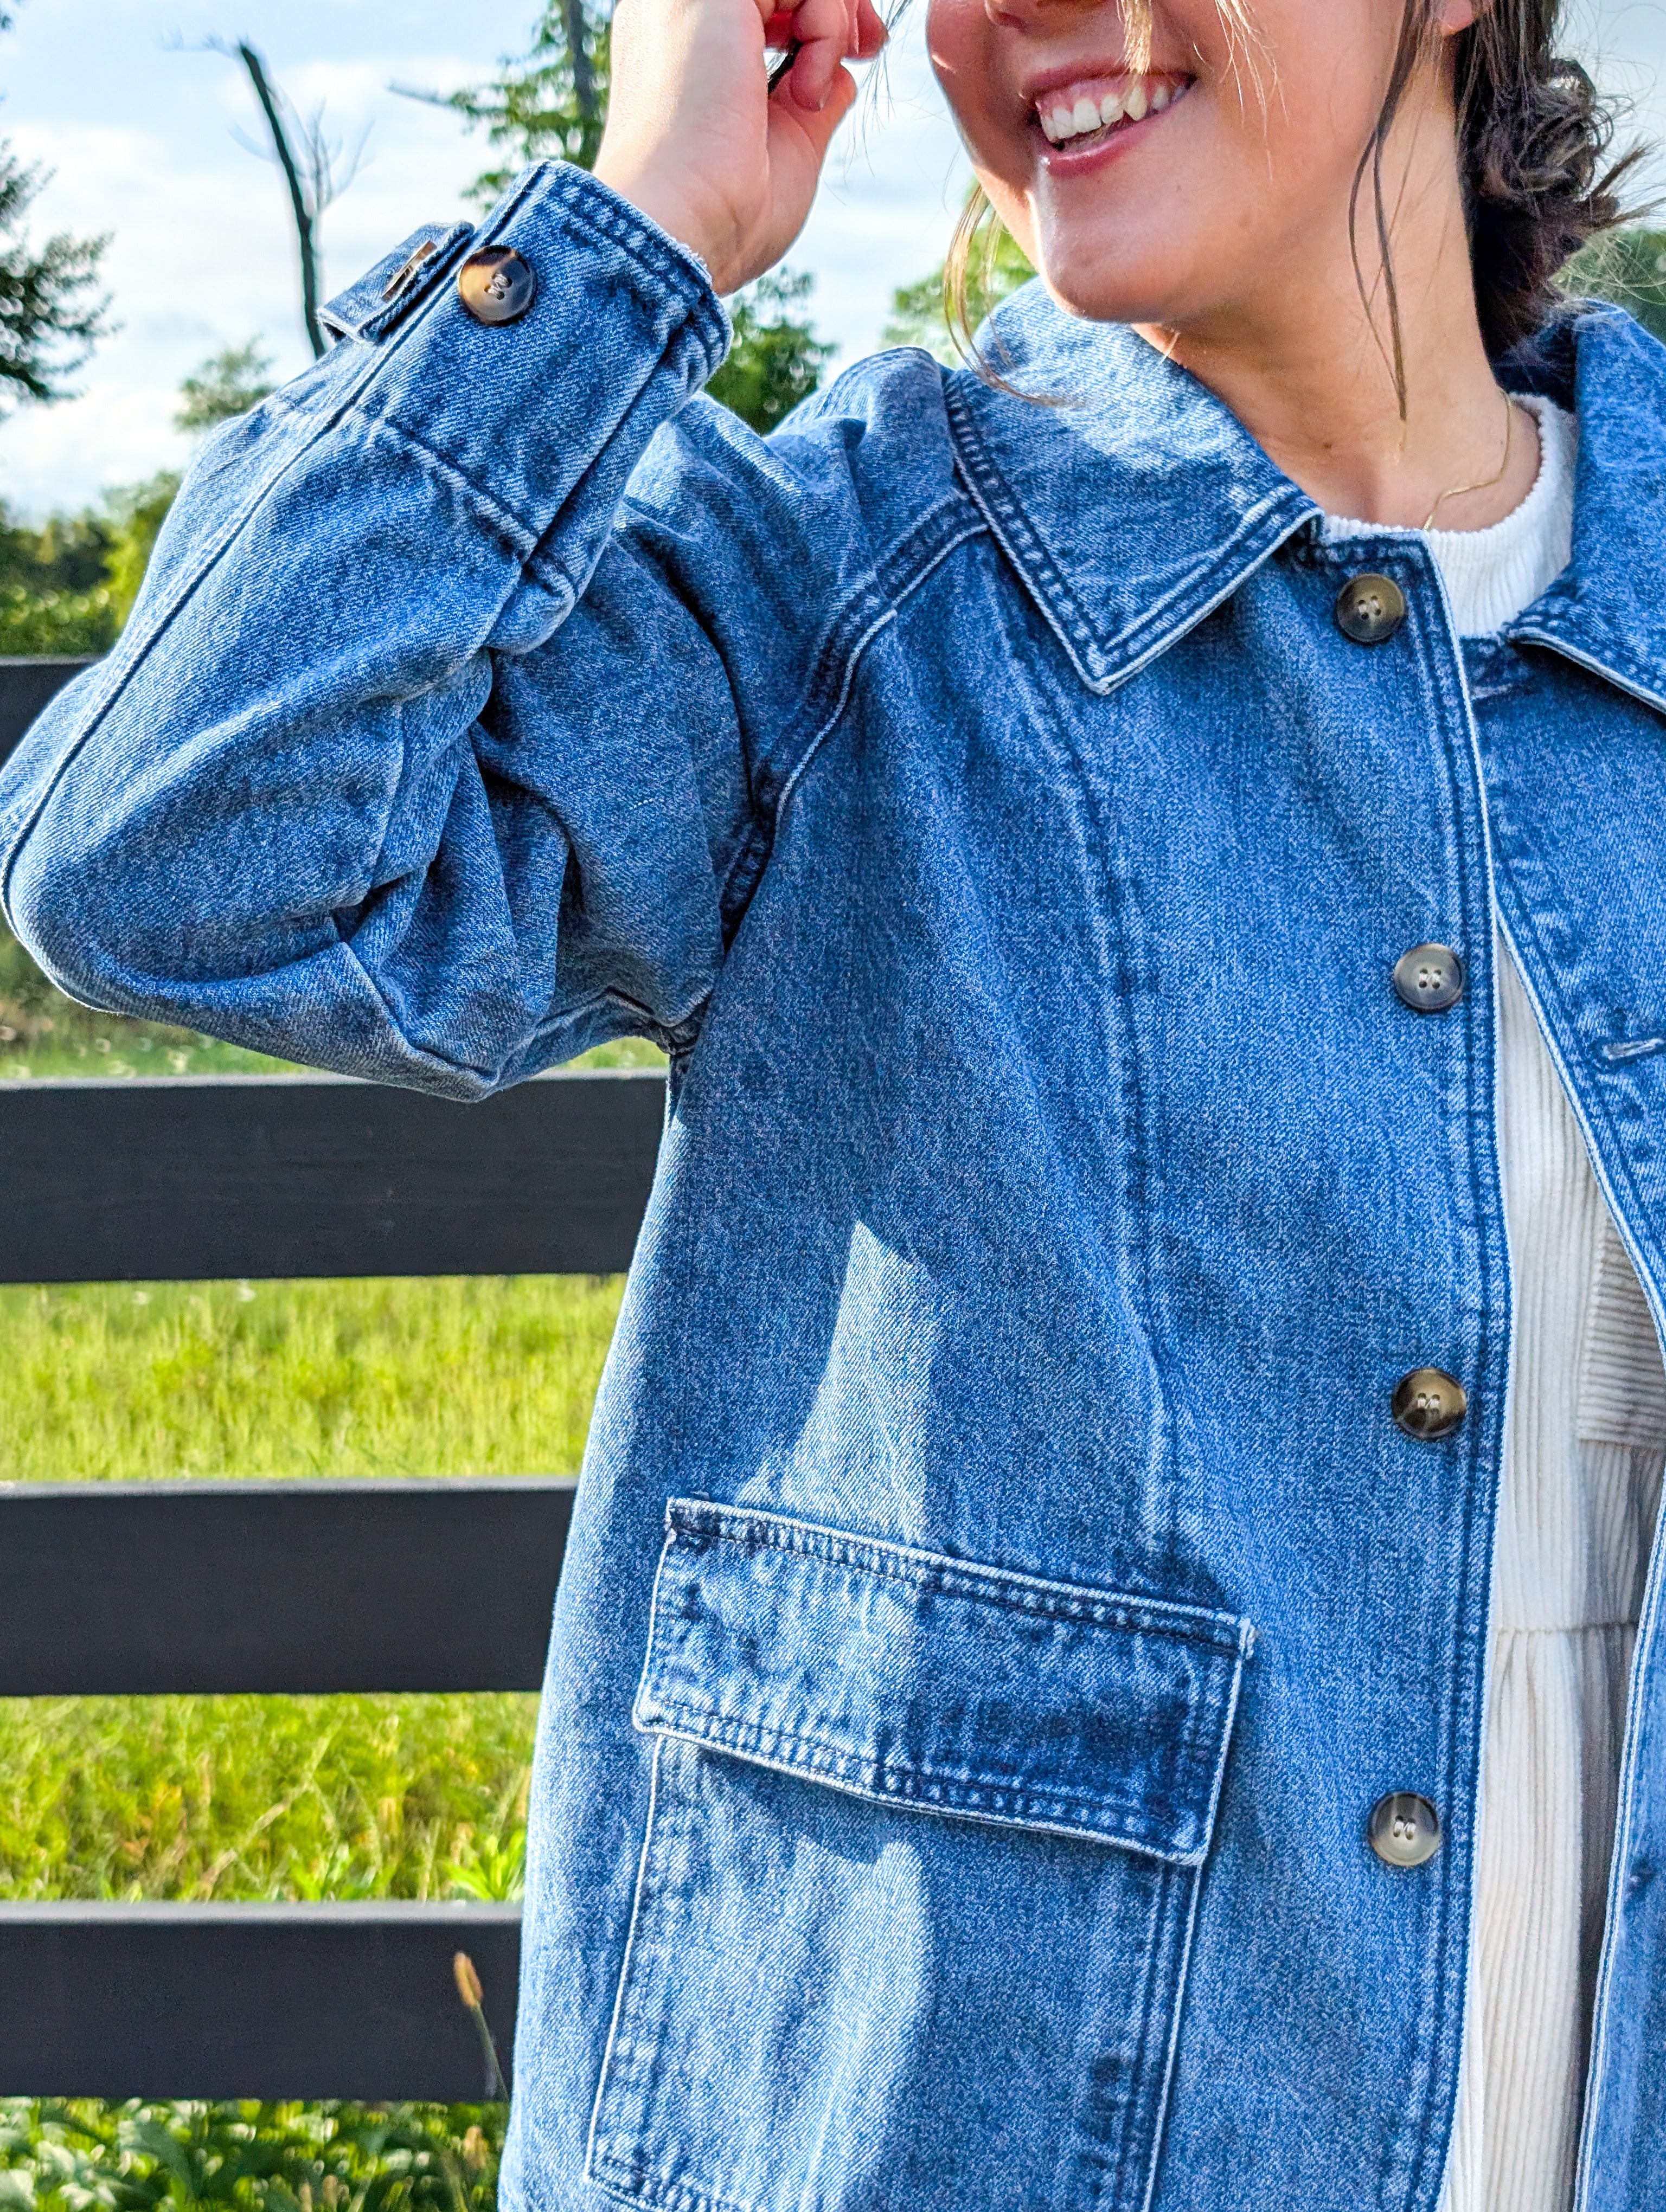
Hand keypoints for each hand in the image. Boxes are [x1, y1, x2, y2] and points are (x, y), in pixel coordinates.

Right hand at [594, 0, 886, 295]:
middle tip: (866, 45)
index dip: (820, 11)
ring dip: (830, 21)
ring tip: (812, 94)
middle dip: (836, 5)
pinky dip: (825, 27)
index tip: (858, 49)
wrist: (681, 234)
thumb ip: (811, 95)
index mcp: (685, 40)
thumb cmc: (723, 214)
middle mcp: (678, 10)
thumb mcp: (788, 143)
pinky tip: (805, 89)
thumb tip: (840, 72)